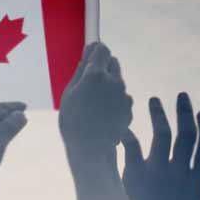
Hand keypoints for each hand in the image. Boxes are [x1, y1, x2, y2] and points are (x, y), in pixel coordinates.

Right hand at [57, 41, 129, 168]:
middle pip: (113, 62)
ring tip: (94, 104)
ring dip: (109, 85)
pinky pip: (121, 96)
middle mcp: (114, 81)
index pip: (102, 49)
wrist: (90, 149)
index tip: (89, 55)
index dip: (95, 51)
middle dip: (103, 67)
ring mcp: (124, 95)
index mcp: (96, 75)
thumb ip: (80, 70)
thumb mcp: (69, 93)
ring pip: (117, 80)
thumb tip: (87, 53)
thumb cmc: (73, 120)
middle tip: (89, 82)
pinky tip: (103, 114)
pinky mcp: (129, 107)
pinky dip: (114, 100)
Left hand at [122, 93, 199, 199]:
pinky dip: (127, 133)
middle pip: (186, 134)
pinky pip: (131, 146)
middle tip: (182, 96)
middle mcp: (179, 171)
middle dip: (185, 112)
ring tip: (152, 100)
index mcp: (196, 182)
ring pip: (161, 133)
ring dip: (158, 114)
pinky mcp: (135, 173)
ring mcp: (157, 171)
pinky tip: (124, 123)